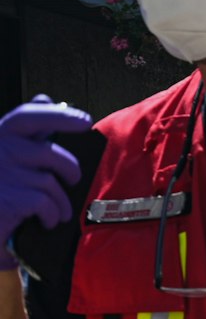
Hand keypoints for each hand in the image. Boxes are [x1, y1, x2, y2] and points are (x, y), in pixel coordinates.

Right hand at [0, 98, 93, 267]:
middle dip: (70, 168)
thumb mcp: (14, 155)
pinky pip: (46, 203)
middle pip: (48, 153)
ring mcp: (2, 174)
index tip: (85, 121)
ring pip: (50, 182)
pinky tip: (47, 220)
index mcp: (0, 135)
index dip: (58, 115)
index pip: (27, 116)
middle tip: (73, 179)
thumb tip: (45, 98)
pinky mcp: (8, 198)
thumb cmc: (5, 186)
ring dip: (61, 201)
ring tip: (59, 210)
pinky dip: (52, 215)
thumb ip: (30, 130)